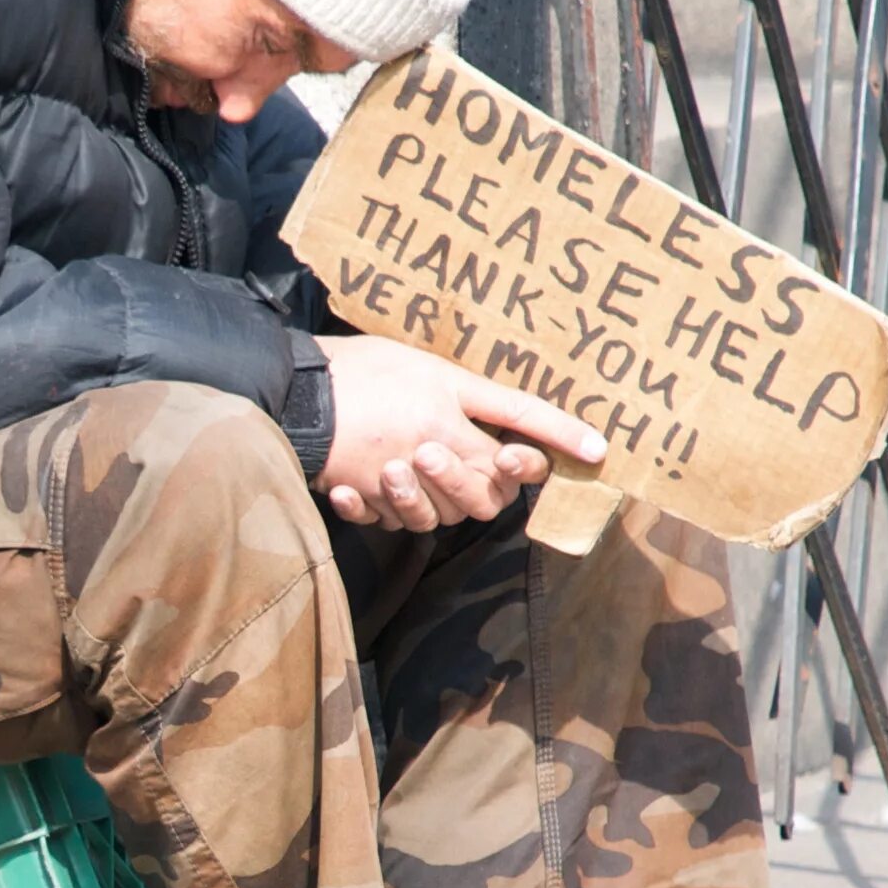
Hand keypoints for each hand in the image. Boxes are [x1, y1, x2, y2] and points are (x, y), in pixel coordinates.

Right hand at [314, 335, 607, 531]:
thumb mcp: (424, 366)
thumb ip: (472, 397)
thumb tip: (517, 428)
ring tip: (412, 469)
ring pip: (445, 515)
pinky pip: (393, 521)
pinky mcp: (365, 495)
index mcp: (446, 406)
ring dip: (438, 499)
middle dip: (489, 483)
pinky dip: (387, 510)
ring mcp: (397, 475)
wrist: (289, 392)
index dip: (560, 435)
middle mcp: (430, 443)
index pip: (521, 419)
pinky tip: (368, 487)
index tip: (597, 450)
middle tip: (468, 461)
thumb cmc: (357, 369)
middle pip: (488, 491)